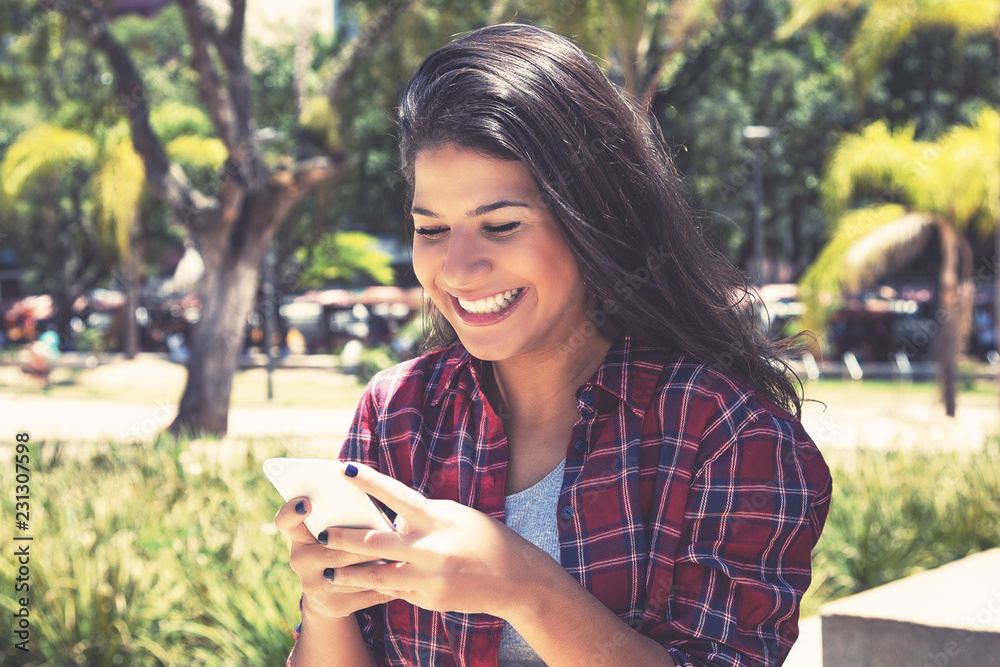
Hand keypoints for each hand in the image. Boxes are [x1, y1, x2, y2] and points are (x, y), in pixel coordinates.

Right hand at [274, 496, 398, 619]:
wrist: (330, 594)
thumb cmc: (340, 546)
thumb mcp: (334, 530)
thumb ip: (343, 516)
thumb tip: (368, 495)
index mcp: (299, 537)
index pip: (285, 521)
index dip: (291, 512)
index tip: (306, 502)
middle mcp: (300, 562)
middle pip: (334, 548)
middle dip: (364, 541)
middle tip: (389, 531)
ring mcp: (315, 587)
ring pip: (354, 573)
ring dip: (381, 563)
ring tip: (404, 554)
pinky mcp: (334, 607)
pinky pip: (366, 593)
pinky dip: (388, 584)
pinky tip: (406, 576)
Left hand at [321, 462, 559, 618]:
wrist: (514, 579)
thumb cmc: (484, 538)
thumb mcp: (454, 516)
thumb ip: (422, 516)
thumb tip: (392, 517)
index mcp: (436, 519)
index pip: (396, 495)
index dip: (368, 481)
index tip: (343, 468)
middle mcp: (430, 548)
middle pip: (376, 543)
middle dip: (344, 540)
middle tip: (321, 536)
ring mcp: (428, 577)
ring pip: (377, 576)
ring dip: (349, 574)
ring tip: (327, 572)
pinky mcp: (429, 599)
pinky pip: (396, 591)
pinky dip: (378, 587)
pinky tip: (361, 586)